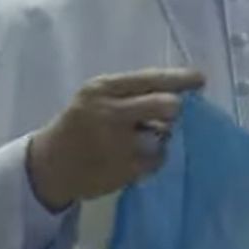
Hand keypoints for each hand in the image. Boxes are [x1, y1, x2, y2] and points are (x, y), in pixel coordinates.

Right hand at [26, 68, 204, 211]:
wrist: (49, 166)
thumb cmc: (80, 125)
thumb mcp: (96, 98)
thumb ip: (131, 92)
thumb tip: (178, 91)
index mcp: (103, 89)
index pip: (150, 78)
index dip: (180, 79)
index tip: (200, 80)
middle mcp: (111, 113)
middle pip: (166, 106)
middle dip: (175, 110)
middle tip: (171, 115)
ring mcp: (118, 144)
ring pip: (165, 136)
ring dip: (162, 138)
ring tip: (143, 140)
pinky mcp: (124, 169)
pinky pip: (157, 159)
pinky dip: (153, 158)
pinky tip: (136, 157)